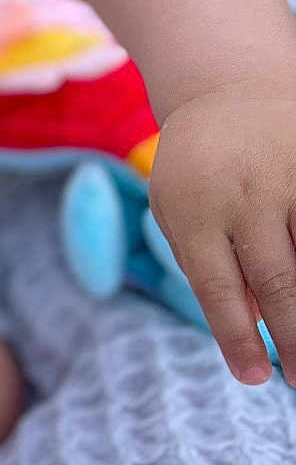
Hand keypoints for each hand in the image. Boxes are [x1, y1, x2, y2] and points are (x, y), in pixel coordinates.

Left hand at [147, 80, 295, 384]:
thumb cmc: (200, 167)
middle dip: (295, 340)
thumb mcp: (180, 210)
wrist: (227, 85)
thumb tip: (250, 326)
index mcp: (195, 208)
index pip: (218, 288)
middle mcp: (243, 193)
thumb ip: (207, 266)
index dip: (237, 339)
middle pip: (278, 281)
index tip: (255, 379)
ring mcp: (290, 175)